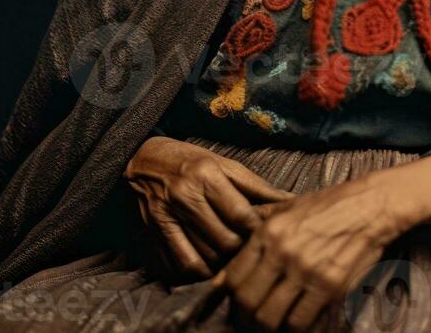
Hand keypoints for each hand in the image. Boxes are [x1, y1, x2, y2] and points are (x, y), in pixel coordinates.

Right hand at [123, 136, 293, 282]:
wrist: (140, 159)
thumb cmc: (189, 160)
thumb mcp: (224, 163)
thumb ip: (256, 186)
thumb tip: (290, 201)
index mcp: (206, 173)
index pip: (240, 214)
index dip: (258, 229)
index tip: (268, 233)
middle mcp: (185, 195)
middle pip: (224, 240)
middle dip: (242, 249)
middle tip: (252, 249)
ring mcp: (166, 216)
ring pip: (204, 257)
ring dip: (223, 264)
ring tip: (233, 258)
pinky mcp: (154, 233)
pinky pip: (181, 265)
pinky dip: (200, 271)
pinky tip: (210, 264)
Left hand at [212, 156, 430, 331]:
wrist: (370, 205)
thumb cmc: (328, 205)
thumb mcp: (288, 207)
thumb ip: (260, 228)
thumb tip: (233, 251)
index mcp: (269, 231)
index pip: (233, 277)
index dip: (231, 297)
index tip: (238, 302)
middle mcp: (282, 251)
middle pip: (248, 302)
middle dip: (247, 316)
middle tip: (254, 318)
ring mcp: (306, 270)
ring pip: (270, 318)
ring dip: (270, 326)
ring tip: (276, 322)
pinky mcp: (330, 287)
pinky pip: (301, 322)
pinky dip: (296, 328)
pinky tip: (298, 321)